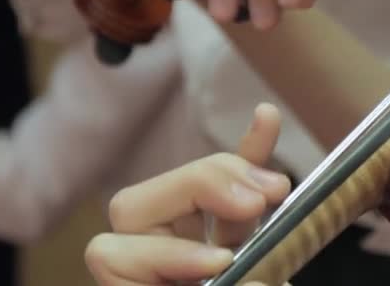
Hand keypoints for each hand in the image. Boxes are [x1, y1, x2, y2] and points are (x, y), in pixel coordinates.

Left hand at [84, 103, 291, 284]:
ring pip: (189, 186)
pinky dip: (251, 154)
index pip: (113, 252)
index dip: (164, 252)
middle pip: (141, 204)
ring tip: (275, 188)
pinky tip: (266, 119)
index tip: (219, 264)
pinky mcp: (227, 231)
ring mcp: (189, 244)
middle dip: (201, 191)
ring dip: (234, 173)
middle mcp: (153, 267)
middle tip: (252, 203)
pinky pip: (234, 184)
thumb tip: (257, 284)